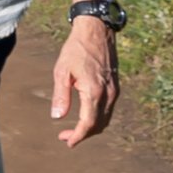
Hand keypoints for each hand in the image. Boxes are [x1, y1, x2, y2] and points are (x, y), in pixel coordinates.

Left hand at [49, 18, 118, 146]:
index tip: (67, 142)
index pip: (88, 123)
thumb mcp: (62, 71)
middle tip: (65, 137)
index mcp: (94, 91)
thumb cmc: (76, 49)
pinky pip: (108, 109)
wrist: (97, 30)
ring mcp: (114, 90)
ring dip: (90, 128)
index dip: (78, 136)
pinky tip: (84, 115)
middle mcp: (108, 94)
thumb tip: (57, 117)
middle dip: (83, 134)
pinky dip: (97, 118)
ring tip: (73, 129)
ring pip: (105, 119)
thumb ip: (61, 95)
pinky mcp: (115, 86)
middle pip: (98, 125)